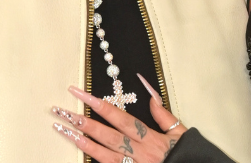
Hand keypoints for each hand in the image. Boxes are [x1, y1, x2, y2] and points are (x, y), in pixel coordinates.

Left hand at [53, 74, 187, 162]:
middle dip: (83, 122)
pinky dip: (95, 160)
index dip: (98, 105)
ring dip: (82, 143)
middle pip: (106, 135)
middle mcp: (139, 153)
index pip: (119, 117)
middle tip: (62, 111)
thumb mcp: (181, 133)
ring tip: (64, 131)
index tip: (80, 93)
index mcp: (150, 138)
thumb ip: (164, 115)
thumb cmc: (188, 156)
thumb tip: (150, 96)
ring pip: (103, 155)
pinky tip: (82, 154)